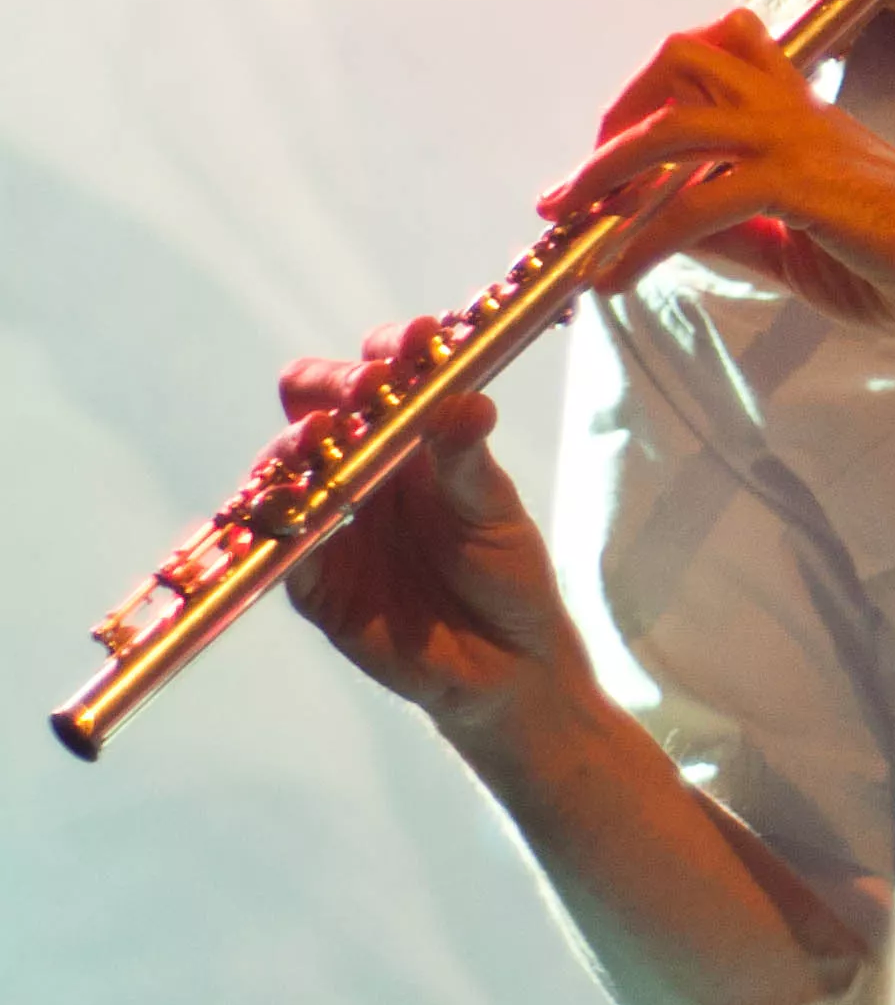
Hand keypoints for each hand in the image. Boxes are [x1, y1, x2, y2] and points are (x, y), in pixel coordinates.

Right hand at [279, 320, 587, 740]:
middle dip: (327, 390)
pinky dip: (278, 532)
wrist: (507, 664)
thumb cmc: (506, 573)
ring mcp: (330, 525)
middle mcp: (359, 473)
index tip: (411, 340)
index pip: (378, 377)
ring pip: (284, 476)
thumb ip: (470, 462)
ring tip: (316, 439)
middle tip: (360, 387)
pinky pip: (279, 553)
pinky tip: (288, 515)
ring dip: (292, 452)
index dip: (387, 351)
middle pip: (314, 411)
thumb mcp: (495, 513)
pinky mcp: (312, 584)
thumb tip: (467, 401)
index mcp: (410, 441)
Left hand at [541, 11, 894, 337]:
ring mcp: (800, 142)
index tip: (608, 162)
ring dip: (607, 168)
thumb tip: (673, 232)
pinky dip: (644, 240)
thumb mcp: (801, 246)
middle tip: (579, 187)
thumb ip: (742, 231)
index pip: (715, 52)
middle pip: (680, 60)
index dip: (648, 92)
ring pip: (676, 121)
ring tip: (573, 220)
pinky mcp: (806, 187)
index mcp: (800, 114)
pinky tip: (618, 276)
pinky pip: (699, 204)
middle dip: (614, 116)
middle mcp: (794, 112)